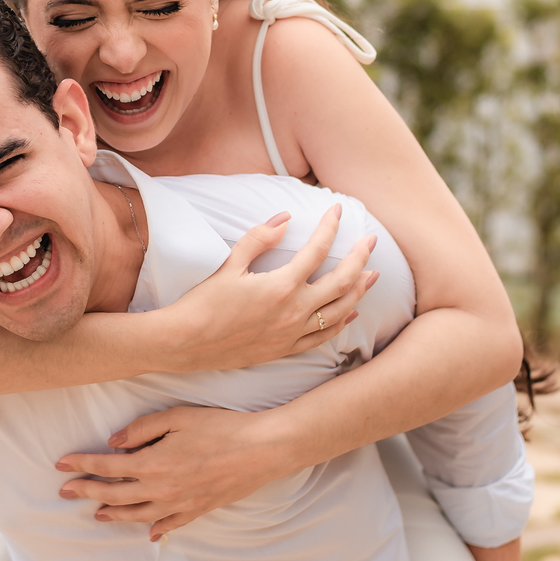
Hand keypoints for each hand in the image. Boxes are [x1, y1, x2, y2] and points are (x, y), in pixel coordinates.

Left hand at [56, 403, 288, 538]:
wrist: (262, 450)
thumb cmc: (220, 427)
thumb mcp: (176, 417)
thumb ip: (141, 430)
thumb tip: (113, 443)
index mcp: (153, 464)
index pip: (107, 468)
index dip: (81, 466)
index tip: (60, 465)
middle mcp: (161, 490)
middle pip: (115, 495)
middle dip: (86, 492)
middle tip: (64, 492)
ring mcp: (180, 504)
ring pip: (137, 515)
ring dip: (113, 514)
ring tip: (96, 513)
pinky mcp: (198, 510)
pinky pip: (170, 525)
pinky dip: (154, 529)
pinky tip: (148, 532)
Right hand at [159, 205, 379, 374]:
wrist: (186, 342)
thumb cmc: (204, 302)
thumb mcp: (229, 264)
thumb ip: (259, 238)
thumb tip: (285, 217)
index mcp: (281, 286)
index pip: (317, 250)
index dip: (330, 227)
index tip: (337, 211)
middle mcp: (294, 311)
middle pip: (342, 281)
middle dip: (360, 257)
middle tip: (372, 240)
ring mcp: (293, 334)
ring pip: (340, 311)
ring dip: (360, 290)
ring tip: (374, 275)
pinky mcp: (286, 350)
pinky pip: (324, 337)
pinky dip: (342, 322)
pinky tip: (351, 312)